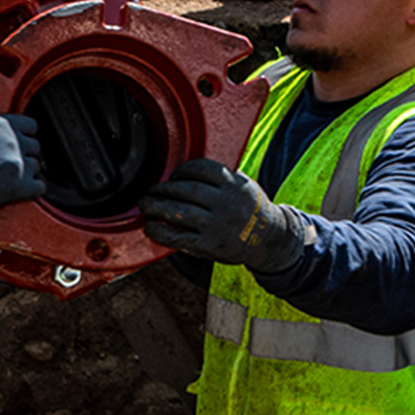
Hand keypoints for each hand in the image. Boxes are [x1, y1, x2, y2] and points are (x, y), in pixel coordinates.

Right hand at [0, 114, 45, 229]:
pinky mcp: (17, 187)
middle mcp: (14, 141)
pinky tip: (22, 191)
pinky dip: (32, 190)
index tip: (16, 141)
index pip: (29, 125)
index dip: (23, 134)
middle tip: (10, 162)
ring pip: (36, 167)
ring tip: (12, 178)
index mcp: (1, 123)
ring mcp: (18, 164)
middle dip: (24, 154)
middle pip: (35, 146)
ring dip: (27, 172)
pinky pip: (39, 188)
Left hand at [139, 159, 307, 273]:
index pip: (201, 169)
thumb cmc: (249, 208)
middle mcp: (226, 203)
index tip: (173, 175)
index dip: (182, 170)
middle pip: (186, 190)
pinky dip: (161, 232)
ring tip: (145, 204)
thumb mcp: (243, 184)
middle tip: (149, 190)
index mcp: (234, 184)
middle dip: (163, 189)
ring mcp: (217, 225)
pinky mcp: (210, 245)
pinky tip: (151, 227)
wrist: (269, 239)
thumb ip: (219, 177)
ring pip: (179, 211)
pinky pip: (179, 237)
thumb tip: (182, 172)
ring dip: (156, 207)